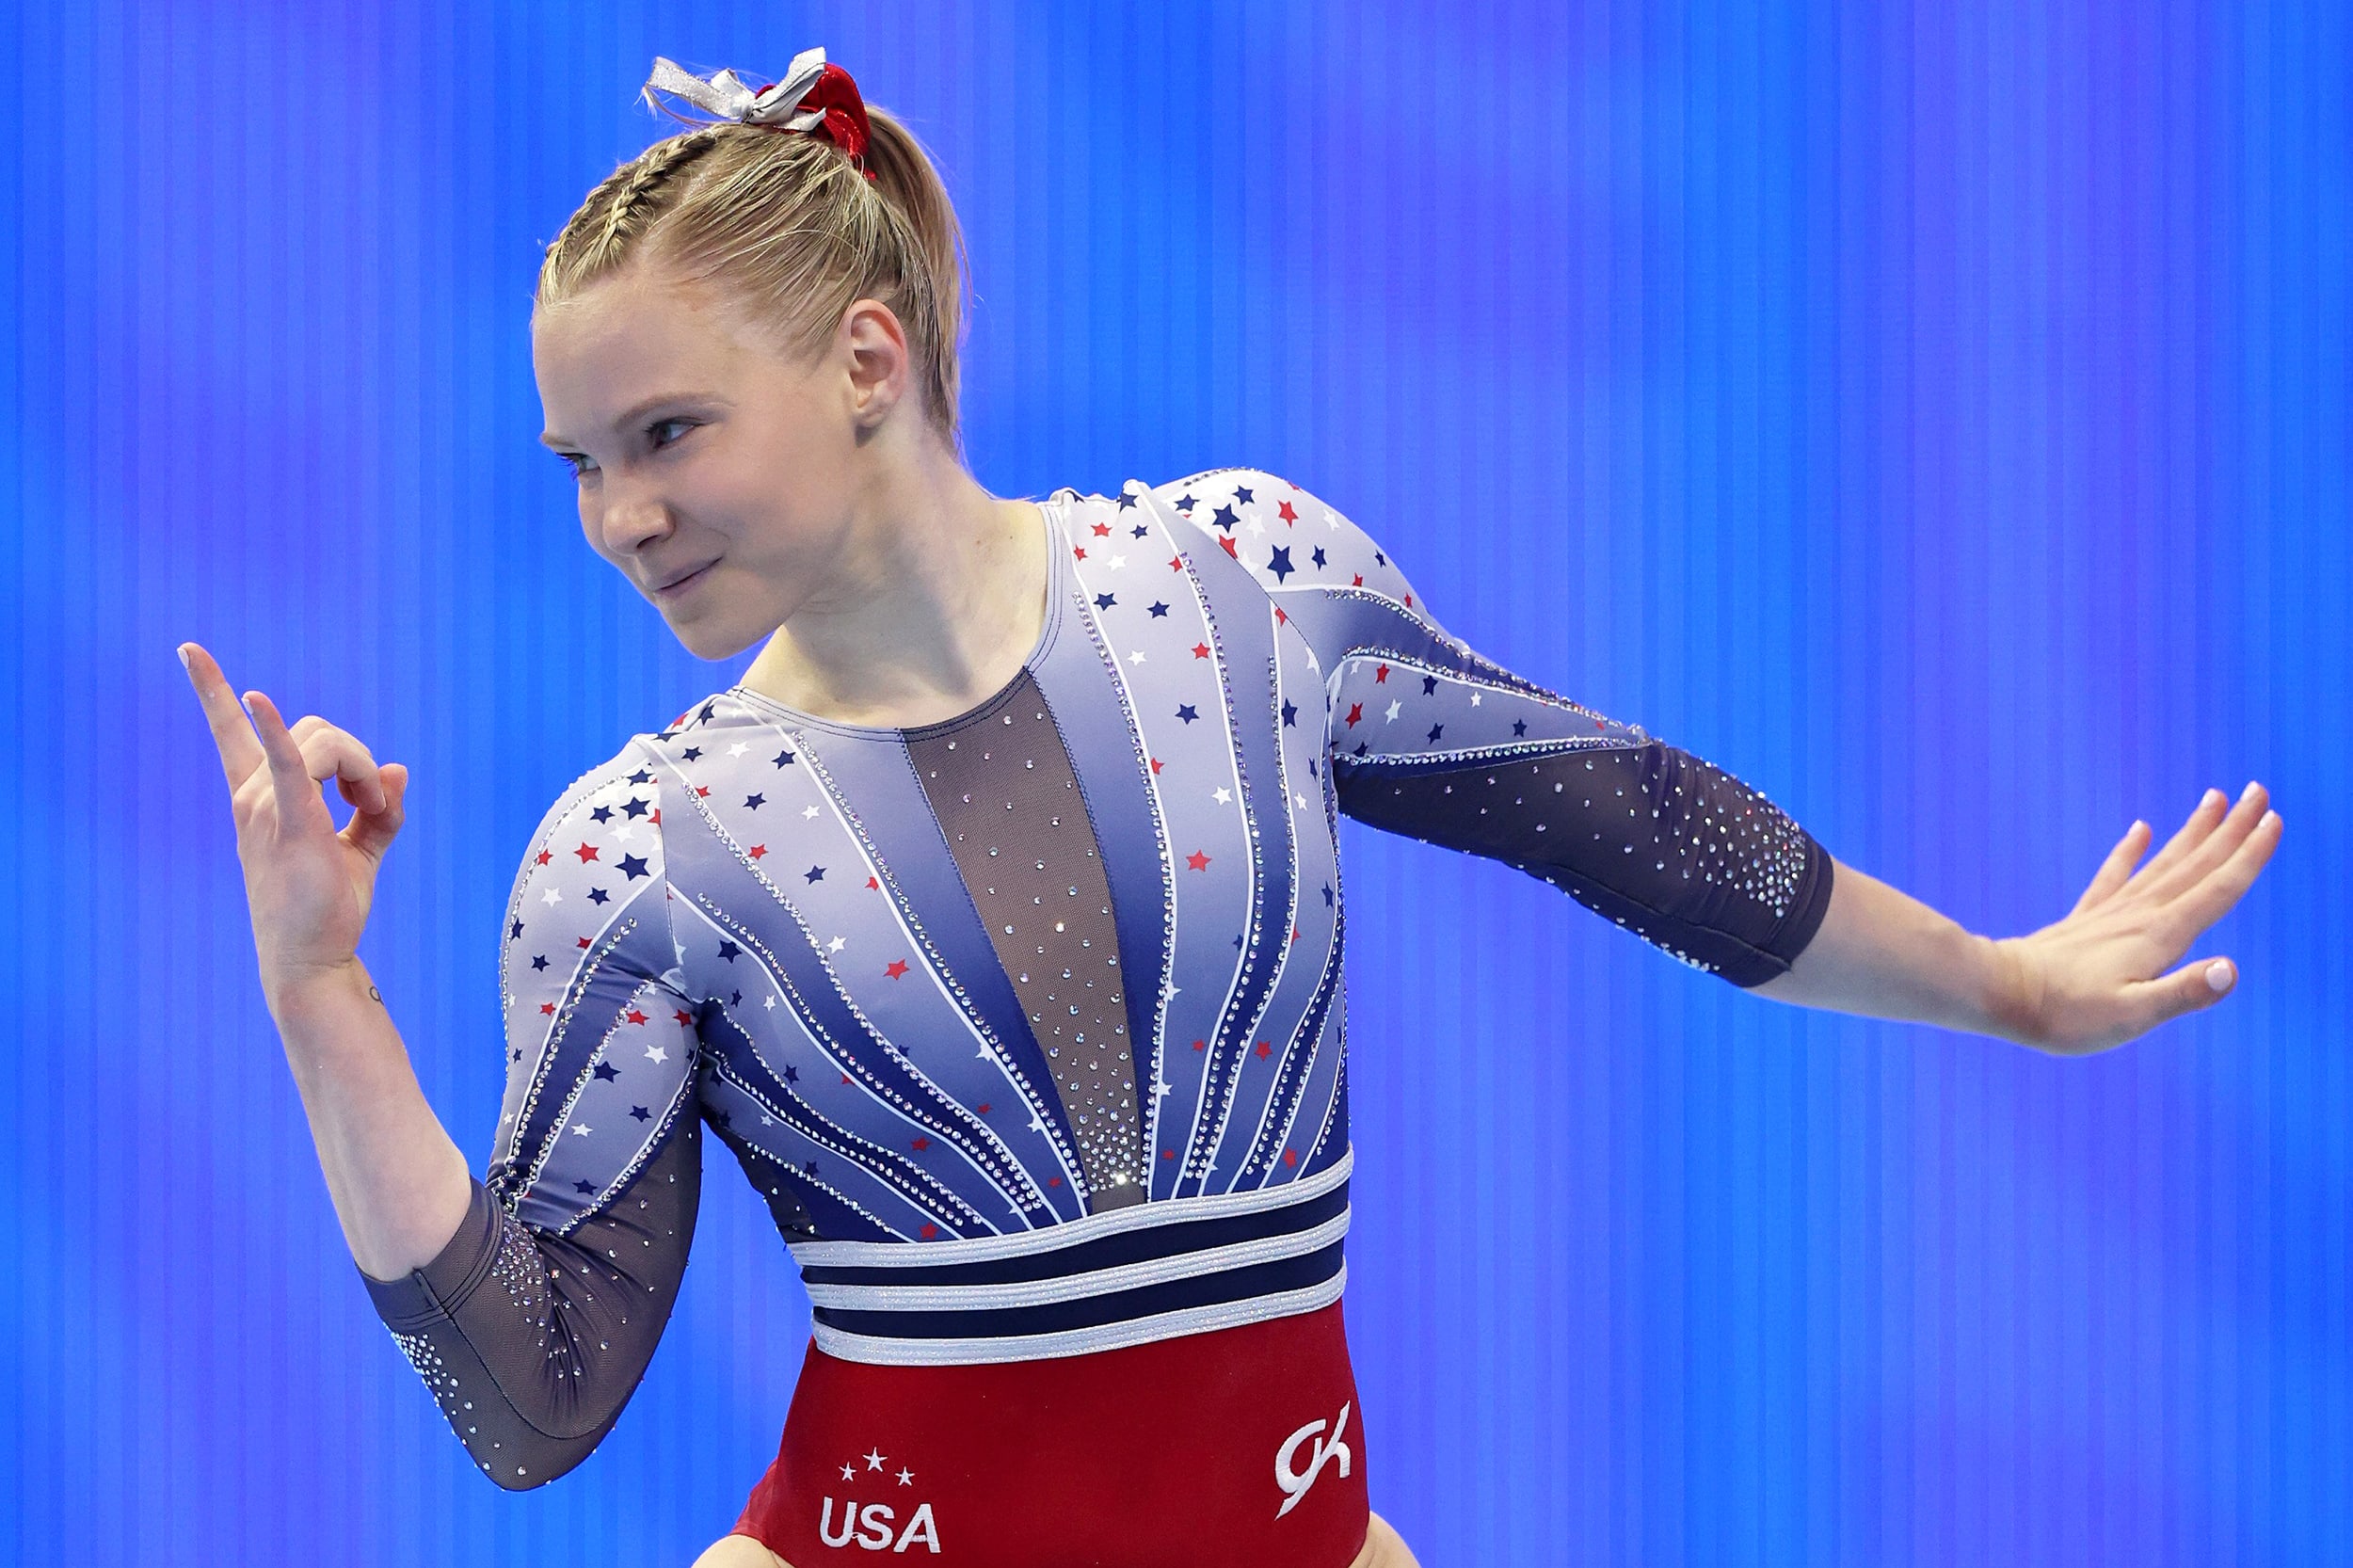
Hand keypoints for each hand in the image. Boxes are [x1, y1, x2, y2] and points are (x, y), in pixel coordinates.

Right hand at [179, 642, 410, 1004]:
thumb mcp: (361, 846)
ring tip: (371, 810)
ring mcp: (263, 808)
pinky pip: (286, 762)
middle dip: (357, 756)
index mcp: (261, 797)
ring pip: (326, 742)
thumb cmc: (330, 905)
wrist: (314, 959)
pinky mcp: (287, 822)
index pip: (232, 733)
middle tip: (373, 803)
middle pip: (316, 729)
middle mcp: (252, 796)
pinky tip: (257, 699)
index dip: (212, 689)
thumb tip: (398, 768)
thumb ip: (379, 805)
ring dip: (364, 770)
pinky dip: (275, 730)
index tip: (188, 648)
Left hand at [1994, 783, 2281, 1055]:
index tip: (2274, 820)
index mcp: (2160, 936)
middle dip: (2232, 829)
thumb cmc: (2066, 1014)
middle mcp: (2139, 915)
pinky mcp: (2086, 919)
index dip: (2250, 856)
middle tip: (2259, 790)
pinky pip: (2114, 875)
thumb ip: (2183, 992)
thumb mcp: (2132, 1016)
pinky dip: (2131, 850)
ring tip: (2215, 798)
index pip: (2218, 890)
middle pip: (2197, 865)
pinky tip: (2140, 828)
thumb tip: (2232, 969)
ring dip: (2194, 832)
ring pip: (2163, 862)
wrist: (1997, 994)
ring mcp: (2111, 913)